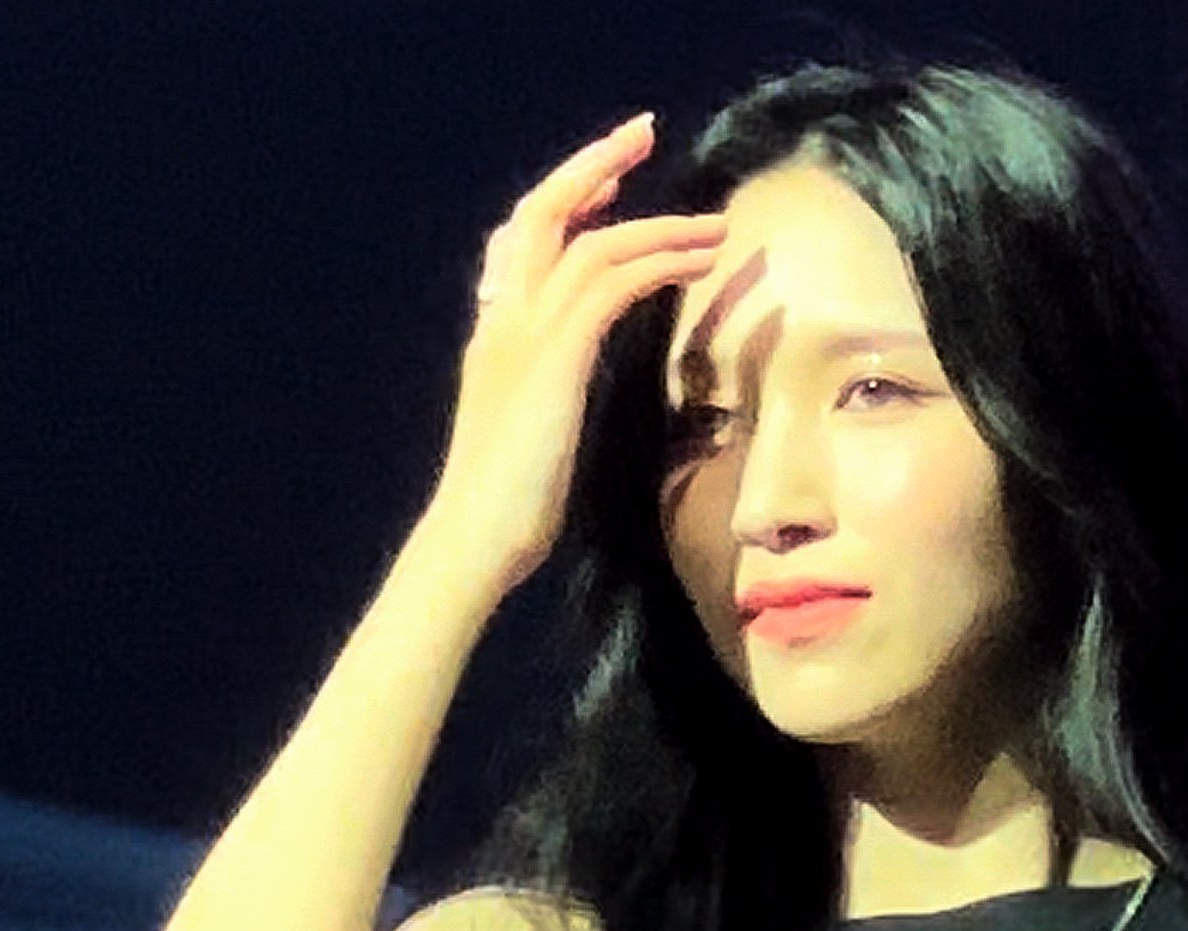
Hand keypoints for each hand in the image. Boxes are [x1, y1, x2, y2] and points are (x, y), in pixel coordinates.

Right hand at [415, 113, 732, 604]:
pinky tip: (700, 262)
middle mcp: (504, 318)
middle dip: (596, 165)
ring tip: (714, 225)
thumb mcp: (531, 430)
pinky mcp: (556, 356)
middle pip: (544, 210)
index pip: (521, 240)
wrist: (474, 539)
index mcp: (494, 333)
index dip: (564, 200)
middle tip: (643, 134)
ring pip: (592, 241)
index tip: (607, 182)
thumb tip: (576, 386)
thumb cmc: (507, 508)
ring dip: (659, 224)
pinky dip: (660, 261)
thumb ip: (549, 390)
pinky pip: (613, 282)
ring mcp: (525, 332)